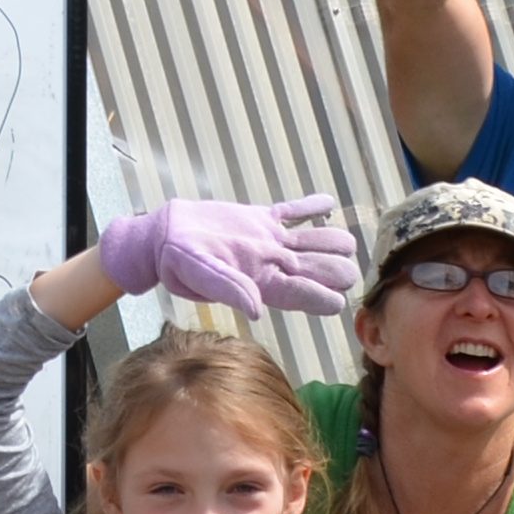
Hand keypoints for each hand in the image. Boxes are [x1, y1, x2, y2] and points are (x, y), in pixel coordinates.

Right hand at [95, 195, 356, 316]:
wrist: (163, 236)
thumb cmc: (177, 262)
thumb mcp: (200, 277)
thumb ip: (230, 291)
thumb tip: (257, 312)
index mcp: (259, 281)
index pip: (298, 293)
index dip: (321, 298)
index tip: (341, 301)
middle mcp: (269, 263)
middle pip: (312, 269)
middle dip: (333, 271)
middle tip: (351, 268)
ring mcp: (267, 240)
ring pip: (308, 241)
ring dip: (329, 241)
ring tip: (347, 241)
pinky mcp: (258, 218)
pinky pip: (290, 212)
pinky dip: (309, 207)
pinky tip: (327, 201)